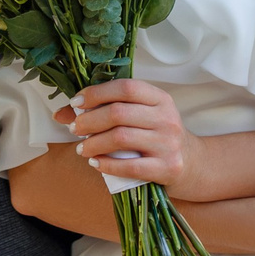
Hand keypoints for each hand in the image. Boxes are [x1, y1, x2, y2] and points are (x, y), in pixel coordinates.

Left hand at [54, 79, 202, 190]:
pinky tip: (96, 163)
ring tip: (82, 148)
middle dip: (89, 121)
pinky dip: (107, 165)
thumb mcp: (140, 116)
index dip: (97, 93)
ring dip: (94, 143)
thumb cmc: (158, 136)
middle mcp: (167, 118)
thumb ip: (105, 109)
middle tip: (74, 128)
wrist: (193, 164)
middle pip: (119, 113)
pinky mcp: (167, 168)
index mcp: (160, 98)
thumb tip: (61, 114)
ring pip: (121, 138)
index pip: (125, 87)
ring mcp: (168, 144)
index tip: (76, 103)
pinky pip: (130, 167)